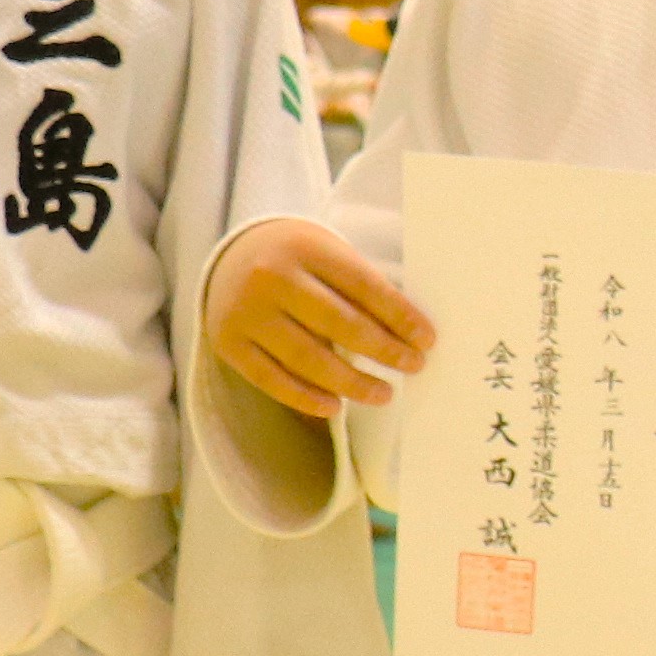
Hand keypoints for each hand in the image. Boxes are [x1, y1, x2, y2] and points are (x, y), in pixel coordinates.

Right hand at [206, 215, 428, 419]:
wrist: (232, 257)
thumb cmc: (299, 261)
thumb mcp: (328, 256)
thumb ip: (360, 288)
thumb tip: (408, 336)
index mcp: (306, 248)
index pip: (363, 285)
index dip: (400, 316)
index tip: (427, 340)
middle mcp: (272, 277)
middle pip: (338, 323)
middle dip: (383, 350)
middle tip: (414, 366)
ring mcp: (246, 312)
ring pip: (306, 358)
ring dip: (352, 382)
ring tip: (384, 394)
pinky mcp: (228, 342)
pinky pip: (270, 379)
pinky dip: (305, 398)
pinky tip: (335, 407)